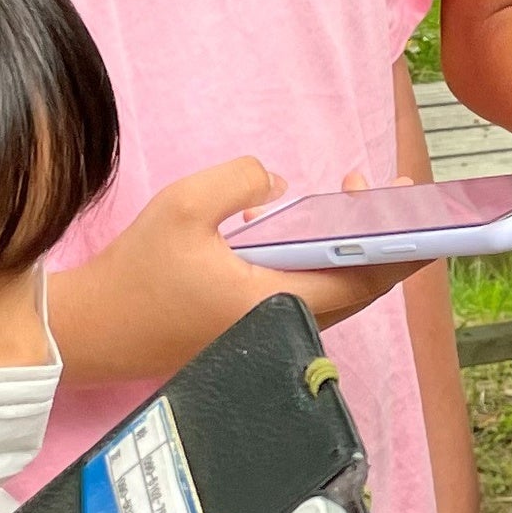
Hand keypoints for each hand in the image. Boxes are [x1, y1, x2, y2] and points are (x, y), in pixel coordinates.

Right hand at [52, 157, 422, 391]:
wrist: (93, 332)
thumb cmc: (137, 273)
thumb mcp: (185, 205)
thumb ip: (241, 179)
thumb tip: (280, 185)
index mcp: (277, 301)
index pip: (363, 278)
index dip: (401, 247)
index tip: (418, 210)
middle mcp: (285, 325)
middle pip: (361, 288)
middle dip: (382, 238)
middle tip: (382, 189)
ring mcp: (272, 332)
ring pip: (338, 293)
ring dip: (350, 247)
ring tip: (346, 197)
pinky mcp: (255, 330)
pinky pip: (309, 296)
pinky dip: (321, 261)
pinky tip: (300, 224)